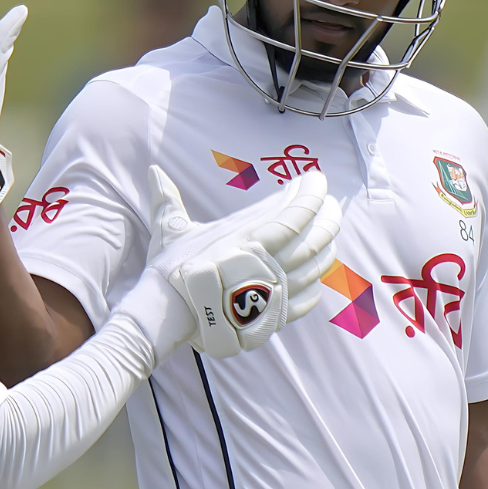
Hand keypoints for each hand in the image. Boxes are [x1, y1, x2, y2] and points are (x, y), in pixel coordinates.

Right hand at [117, 166, 341, 360]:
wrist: (167, 317)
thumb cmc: (169, 271)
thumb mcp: (170, 230)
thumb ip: (168, 200)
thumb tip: (154, 171)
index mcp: (246, 237)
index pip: (294, 212)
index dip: (311, 194)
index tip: (317, 180)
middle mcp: (265, 262)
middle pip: (313, 239)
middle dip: (328, 218)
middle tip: (333, 204)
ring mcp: (271, 290)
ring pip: (314, 267)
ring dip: (327, 248)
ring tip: (330, 235)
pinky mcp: (271, 316)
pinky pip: (305, 299)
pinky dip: (315, 284)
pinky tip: (316, 276)